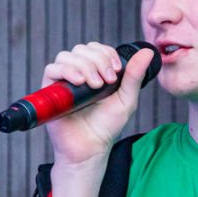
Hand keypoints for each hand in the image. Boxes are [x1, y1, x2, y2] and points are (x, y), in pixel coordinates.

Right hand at [42, 43, 154, 196]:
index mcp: (95, 72)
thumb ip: (134, 75)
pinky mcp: (50, 91)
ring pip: (67, 56)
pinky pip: (52, 69)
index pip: (97, 49)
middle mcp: (77, 73)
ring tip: (94, 85)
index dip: (107, 53)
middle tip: (107, 81)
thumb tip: (148, 52)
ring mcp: (63, 81)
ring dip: (84, 65)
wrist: (91, 147)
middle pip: (82, 49)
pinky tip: (79, 82)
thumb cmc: (107, 126)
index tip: (117, 71)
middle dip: (98, 60)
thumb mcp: (126, 99)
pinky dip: (66, 70)